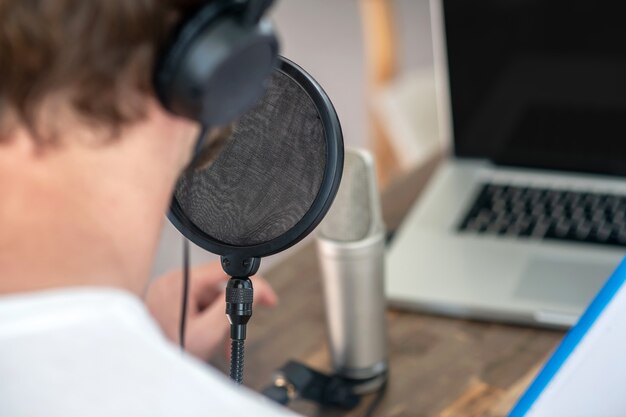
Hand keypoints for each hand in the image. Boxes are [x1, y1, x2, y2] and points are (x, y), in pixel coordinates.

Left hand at [145, 261, 277, 360]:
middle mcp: (171, 281)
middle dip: (229, 311)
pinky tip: (206, 337)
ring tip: (216, 343)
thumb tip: (255, 287)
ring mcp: (167, 291)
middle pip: (217, 287)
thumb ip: (233, 304)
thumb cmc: (171, 353)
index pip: (225, 270)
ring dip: (218, 320)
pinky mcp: (166, 301)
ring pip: (208, 298)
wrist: (148, 372)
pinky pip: (195, 304)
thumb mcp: (209, 331)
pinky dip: (205, 320)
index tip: (265, 297)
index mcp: (181, 282)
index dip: (250, 281)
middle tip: (233, 332)